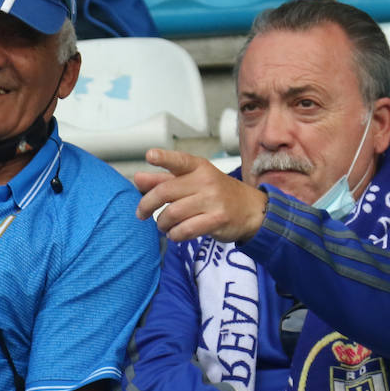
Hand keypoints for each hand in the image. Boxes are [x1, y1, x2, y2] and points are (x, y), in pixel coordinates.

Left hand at [133, 147, 268, 243]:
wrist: (251, 209)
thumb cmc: (216, 193)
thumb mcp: (193, 181)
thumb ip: (164, 179)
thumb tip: (138, 178)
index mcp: (198, 168)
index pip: (179, 160)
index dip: (164, 158)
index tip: (150, 156)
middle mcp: (205, 181)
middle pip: (165, 192)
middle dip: (147, 205)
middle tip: (141, 213)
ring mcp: (213, 200)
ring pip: (173, 213)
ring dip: (162, 223)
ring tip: (163, 226)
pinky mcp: (217, 220)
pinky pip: (186, 229)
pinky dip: (175, 234)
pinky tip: (175, 234)